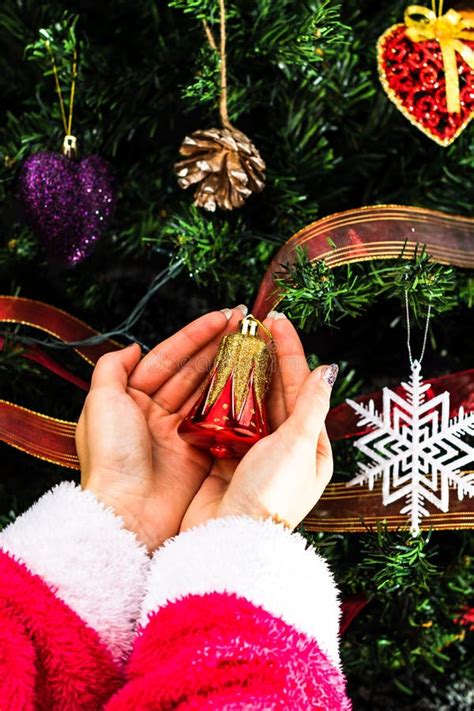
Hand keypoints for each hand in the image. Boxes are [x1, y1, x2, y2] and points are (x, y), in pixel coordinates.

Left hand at [77, 306, 246, 551]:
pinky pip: (219, 420)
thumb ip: (112, 368)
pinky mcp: (199, 453)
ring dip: (228, 367)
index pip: (167, 357)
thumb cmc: (111, 457)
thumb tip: (133, 347)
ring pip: (207, 391)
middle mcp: (155, 413)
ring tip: (251, 345)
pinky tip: (251, 381)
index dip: (194, 335)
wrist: (128, 512)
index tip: (221, 317)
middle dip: (217, 346)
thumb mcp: (100, 403)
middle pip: (191, 371)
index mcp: (130, 399)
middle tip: (244, 325)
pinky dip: (234, 400)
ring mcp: (179, 433)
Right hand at [179, 314, 335, 531]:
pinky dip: (220, 401)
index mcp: (311, 446)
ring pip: (248, 405)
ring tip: (231, 345)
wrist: (230, 539)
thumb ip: (309, 405)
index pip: (301, 387)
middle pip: (275, 392)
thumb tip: (327, 369)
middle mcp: (285, 449)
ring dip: (241, 376)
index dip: (290, 351)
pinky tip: (212, 379)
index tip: (277, 322)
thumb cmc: (271, 495)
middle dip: (265, 358)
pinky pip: (225, 423)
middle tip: (252, 325)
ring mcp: (254, 454)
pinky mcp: (227, 460)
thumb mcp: (297, 445)